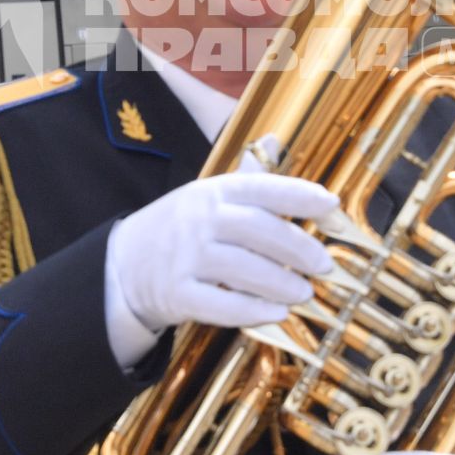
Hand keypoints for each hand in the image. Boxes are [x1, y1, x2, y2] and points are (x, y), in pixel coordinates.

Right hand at [105, 173, 336, 334]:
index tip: (331, 205)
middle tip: (325, 265)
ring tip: (305, 292)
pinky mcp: (176, 293)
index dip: (298, 195)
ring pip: (242, 270)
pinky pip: (220, 305)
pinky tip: (277, 313)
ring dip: (281, 283)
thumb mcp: (207, 196)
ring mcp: (185, 257)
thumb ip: (247, 178)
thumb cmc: (179, 228)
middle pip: (257, 230)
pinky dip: (253, 311)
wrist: (122, 265)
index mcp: (213, 192)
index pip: (261, 188)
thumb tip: (275, 141)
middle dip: (298, 248)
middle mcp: (199, 220)